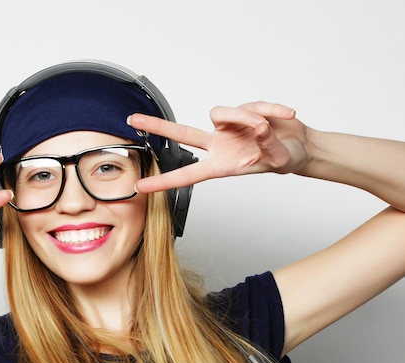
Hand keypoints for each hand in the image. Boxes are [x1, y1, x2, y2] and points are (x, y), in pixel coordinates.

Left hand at [129, 102, 310, 193]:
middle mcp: (219, 145)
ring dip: (245, 118)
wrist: (299, 145)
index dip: (163, 182)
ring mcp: (229, 126)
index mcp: (220, 165)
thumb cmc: (283, 158)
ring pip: (222, 113)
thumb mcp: (277, 159)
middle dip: (158, 127)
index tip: (141, 187)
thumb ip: (267, 145)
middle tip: (133, 120)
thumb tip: (259, 127)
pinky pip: (251, 105)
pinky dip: (271, 110)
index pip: (187, 174)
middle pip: (183, 133)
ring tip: (268, 127)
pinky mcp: (242, 110)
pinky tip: (285, 116)